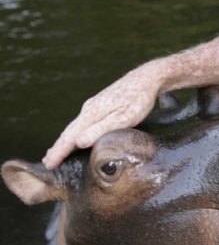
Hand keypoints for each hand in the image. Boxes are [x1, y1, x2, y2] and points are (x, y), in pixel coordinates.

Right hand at [42, 65, 161, 169]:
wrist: (145, 80)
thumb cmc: (137, 100)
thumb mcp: (122, 118)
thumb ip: (100, 130)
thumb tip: (78, 142)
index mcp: (91, 114)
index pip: (70, 138)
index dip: (59, 152)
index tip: (49, 165)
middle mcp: (88, 110)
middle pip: (68, 132)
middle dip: (57, 148)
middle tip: (47, 163)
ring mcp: (93, 106)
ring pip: (74, 127)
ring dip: (64, 141)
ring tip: (56, 153)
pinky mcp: (99, 105)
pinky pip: (81, 123)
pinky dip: (73, 133)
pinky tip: (75, 137)